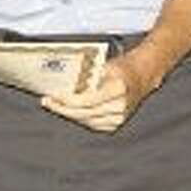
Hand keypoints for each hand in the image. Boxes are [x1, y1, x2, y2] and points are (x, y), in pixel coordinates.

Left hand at [40, 50, 159, 132]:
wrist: (142, 76)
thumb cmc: (123, 67)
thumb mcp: (105, 65)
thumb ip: (87, 76)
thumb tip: (63, 82)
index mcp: (117, 89)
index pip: (85, 101)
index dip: (66, 100)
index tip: (53, 96)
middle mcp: (118, 107)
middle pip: (82, 113)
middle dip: (62, 108)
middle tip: (47, 101)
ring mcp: (118, 118)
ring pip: (84, 120)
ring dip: (68, 113)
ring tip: (54, 105)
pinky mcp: (115, 125)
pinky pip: (91, 124)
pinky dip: (78, 117)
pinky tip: (69, 110)